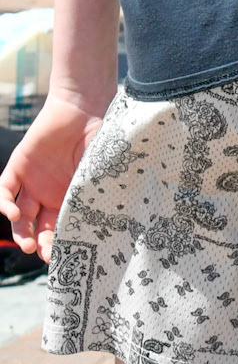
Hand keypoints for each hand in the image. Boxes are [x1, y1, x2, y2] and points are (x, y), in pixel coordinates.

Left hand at [0, 93, 106, 261]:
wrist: (83, 105)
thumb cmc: (99, 137)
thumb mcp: (100, 172)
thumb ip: (95, 196)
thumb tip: (103, 229)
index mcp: (70, 197)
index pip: (59, 229)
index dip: (59, 245)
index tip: (62, 257)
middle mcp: (49, 194)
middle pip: (38, 229)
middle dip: (39, 244)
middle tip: (43, 253)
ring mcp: (33, 182)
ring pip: (20, 217)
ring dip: (21, 233)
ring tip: (28, 243)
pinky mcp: (18, 167)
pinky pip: (5, 191)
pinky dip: (5, 205)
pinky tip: (14, 213)